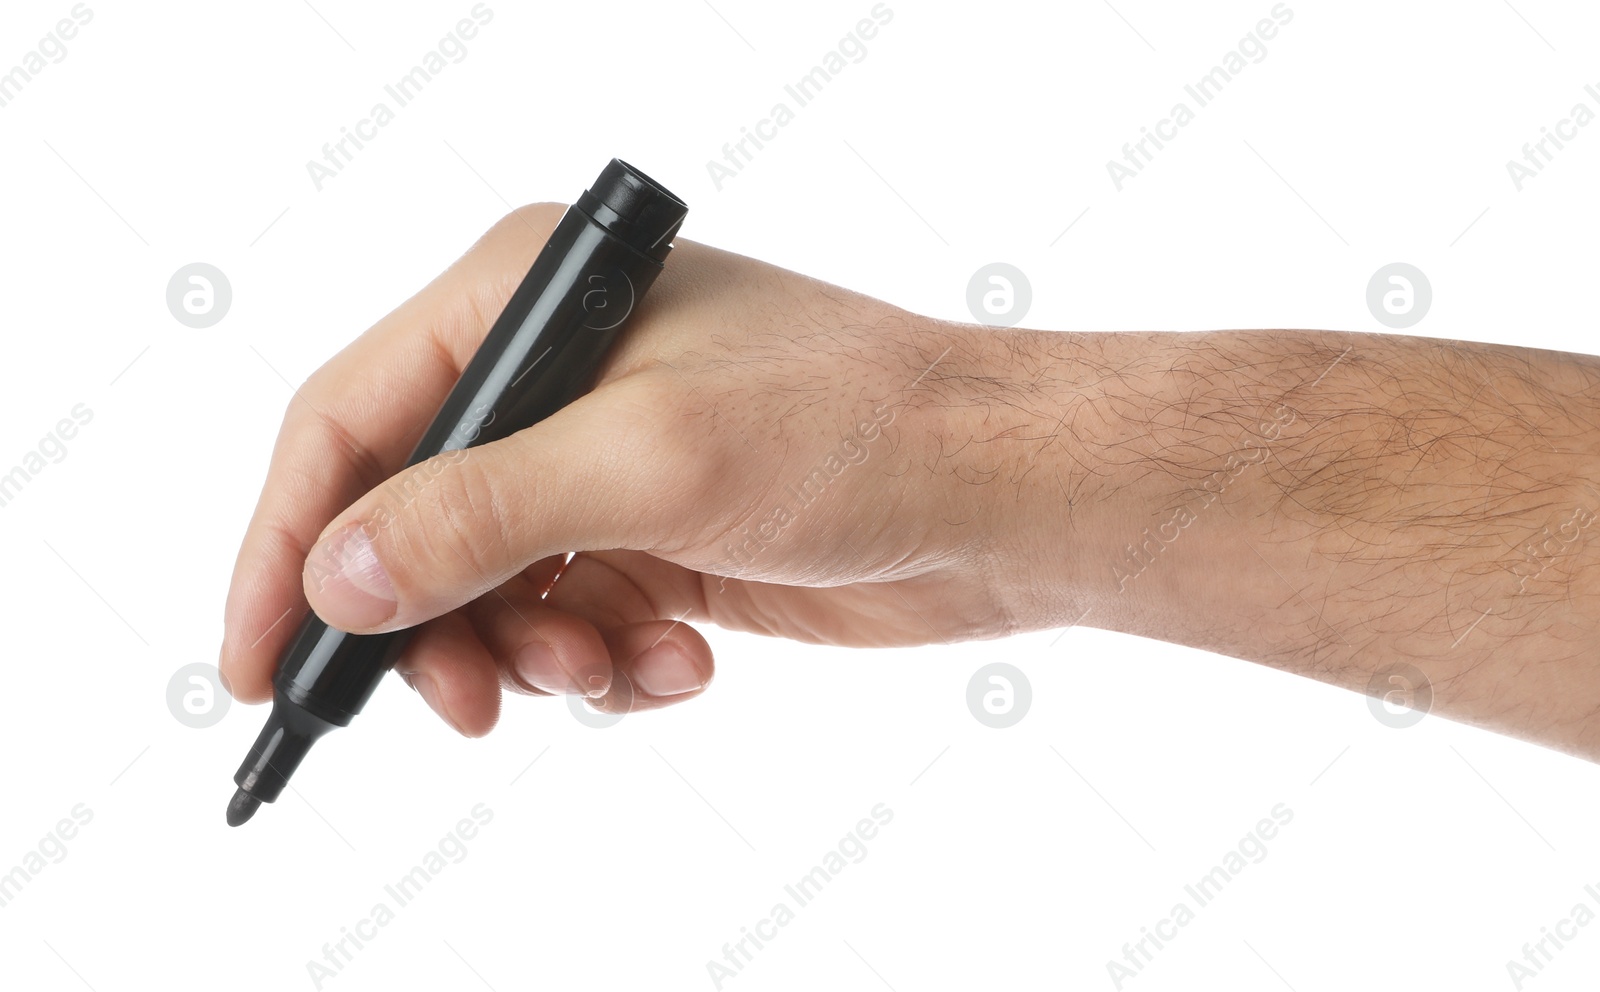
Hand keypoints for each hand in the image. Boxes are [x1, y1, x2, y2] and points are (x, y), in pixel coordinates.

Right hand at [219, 204, 1051, 735]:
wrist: (1004, 493)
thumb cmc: (856, 428)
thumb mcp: (650, 463)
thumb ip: (480, 514)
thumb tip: (343, 576)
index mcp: (529, 300)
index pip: (351, 419)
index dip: (292, 542)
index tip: (261, 657)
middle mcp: (557, 375)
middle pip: (414, 517)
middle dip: (434, 623)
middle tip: (465, 703)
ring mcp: (608, 460)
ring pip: (493, 587)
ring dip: (531, 652)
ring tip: (601, 669)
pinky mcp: (658, 535)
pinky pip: (576, 620)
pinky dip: (611, 663)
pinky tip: (682, 662)